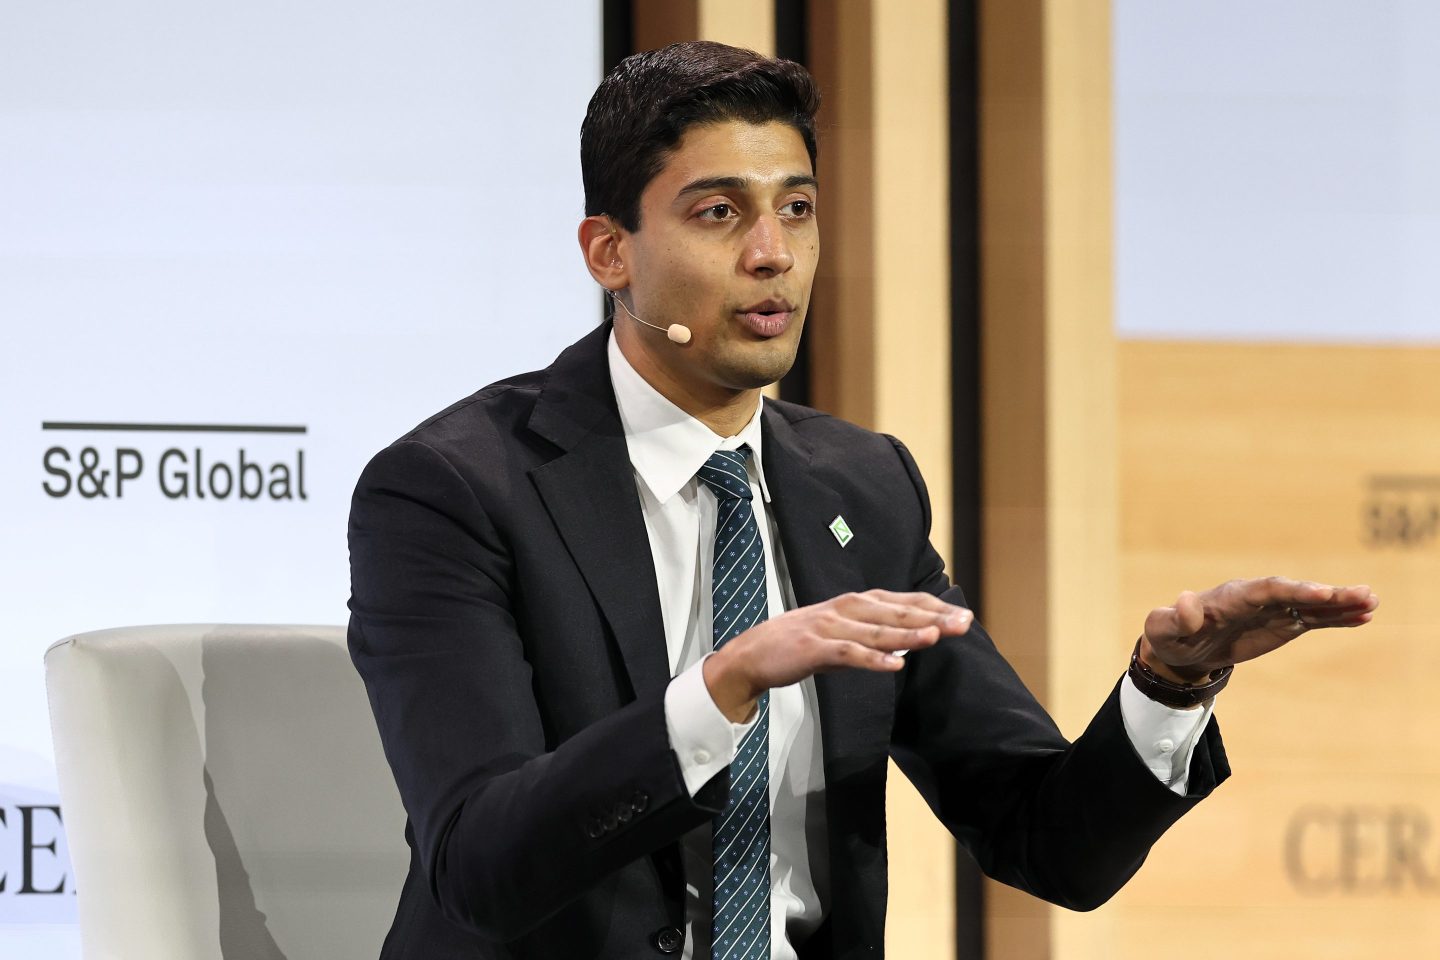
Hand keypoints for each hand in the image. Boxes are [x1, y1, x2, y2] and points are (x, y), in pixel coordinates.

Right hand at [703, 589, 972, 722]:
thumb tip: (910, 638)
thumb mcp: (841, 635)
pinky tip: (894, 664)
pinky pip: (847, 654)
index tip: (963, 616)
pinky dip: (872, 659)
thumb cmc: (799, 646)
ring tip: (936, 637)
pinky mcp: (813, 648)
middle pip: (895, 612)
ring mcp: (828, 627)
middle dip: (932, 616)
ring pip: (875, 630)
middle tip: (963, 623)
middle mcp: (844, 610)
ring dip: (907, 633)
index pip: (901, 601)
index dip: (933, 607)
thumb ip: (873, 635)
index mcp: (853, 604)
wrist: (751, 656)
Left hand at [1141, 577, 1378, 682]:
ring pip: (1310, 604)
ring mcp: (1271, 611)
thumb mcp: (1161, 629)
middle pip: (1295, 593)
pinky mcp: (1280, 624)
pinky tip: (1364, 616)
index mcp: (1230, 597)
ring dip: (1340, 603)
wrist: (1179, 647)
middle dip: (1328, 594)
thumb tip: (1185, 604)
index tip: (1322, 594)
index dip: (1294, 591)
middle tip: (1364, 594)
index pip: (1266, 590)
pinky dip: (1336, 617)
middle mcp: (1255, 598)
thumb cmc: (1169, 635)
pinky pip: (1312, 619)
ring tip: (1373, 602)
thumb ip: (1173, 618)